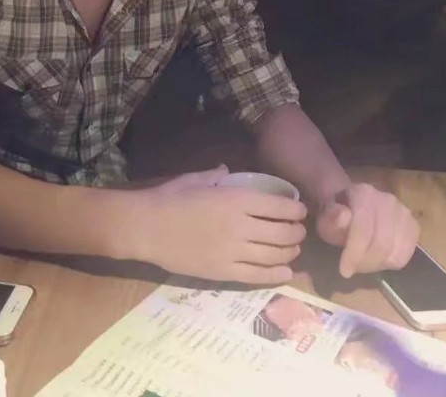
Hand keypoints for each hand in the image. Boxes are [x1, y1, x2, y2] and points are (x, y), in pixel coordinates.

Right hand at [131, 165, 306, 283]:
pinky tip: (285, 272)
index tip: (299, 210)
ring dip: (290, 253)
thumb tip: (227, 170)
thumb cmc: (169, 198)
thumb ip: (216, 175)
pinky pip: (258, 276)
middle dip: (297, 232)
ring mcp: (233, 252)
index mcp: (235, 199)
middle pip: (283, 233)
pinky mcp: (223, 272)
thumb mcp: (194, 179)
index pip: (279, 206)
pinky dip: (276, 274)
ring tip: (293, 250)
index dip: (295, 209)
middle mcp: (240, 226)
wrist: (146, 227)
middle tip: (298, 231)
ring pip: (275, 256)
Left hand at [316, 183, 419, 277]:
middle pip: (381, 243)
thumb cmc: (337, 215)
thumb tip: (343, 217)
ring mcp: (404, 213)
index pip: (364, 227)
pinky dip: (390, 264)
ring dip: (376, 265)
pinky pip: (405, 255)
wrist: (352, 206)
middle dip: (365, 262)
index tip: (344, 271)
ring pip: (395, 252)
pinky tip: (376, 260)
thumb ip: (331, 218)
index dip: (355, 252)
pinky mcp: (413, 226)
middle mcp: (388, 200)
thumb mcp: (326, 217)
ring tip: (362, 264)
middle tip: (352, 269)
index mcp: (364, 193)